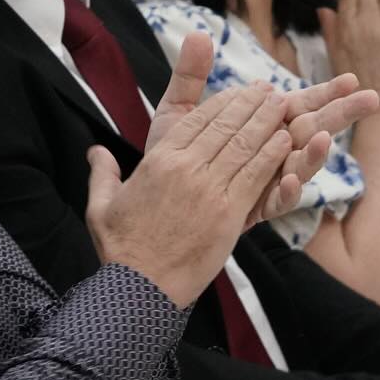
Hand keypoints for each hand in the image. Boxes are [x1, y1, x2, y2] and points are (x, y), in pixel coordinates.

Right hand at [86, 82, 292, 306]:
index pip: (196, 119)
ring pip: (244, 145)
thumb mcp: (101, 206)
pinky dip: (272, 155)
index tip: (237, 92)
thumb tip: (95, 151)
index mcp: (158, 161)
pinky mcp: (229, 213)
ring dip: (266, 122)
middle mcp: (185, 168)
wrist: (140, 288)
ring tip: (283, 105)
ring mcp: (209, 190)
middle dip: (249, 104)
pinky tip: (285, 140)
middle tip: (268, 90)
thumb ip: (102, 173)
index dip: (221, 102)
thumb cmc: (121, 249)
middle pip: (224, 126)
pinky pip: (255, 175)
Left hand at [146, 33, 379, 225]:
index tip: (350, 79)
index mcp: (263, 125)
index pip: (301, 104)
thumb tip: (198, 34)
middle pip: (312, 129)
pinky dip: (284, 192)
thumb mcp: (180, 112)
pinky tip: (288, 181)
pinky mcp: (254, 208)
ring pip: (299, 166)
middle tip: (371, 99)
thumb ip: (191, 76)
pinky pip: (275, 202)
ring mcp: (267, 180)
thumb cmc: (177, 156)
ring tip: (322, 139)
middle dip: (341, 115)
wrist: (159, 204)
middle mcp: (272, 152)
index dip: (325, 92)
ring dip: (313, 155)